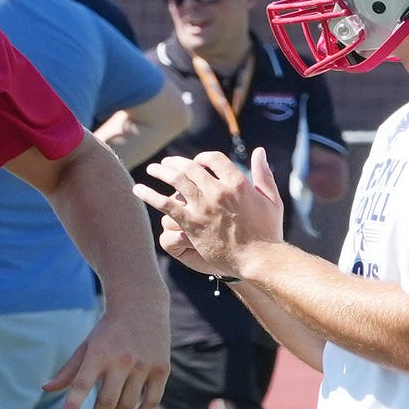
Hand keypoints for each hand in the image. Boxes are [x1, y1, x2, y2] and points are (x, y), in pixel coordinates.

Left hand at [42, 305, 169, 408]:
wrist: (141, 304)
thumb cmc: (108, 329)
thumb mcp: (87, 345)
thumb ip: (69, 370)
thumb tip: (46, 390)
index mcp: (99, 352)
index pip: (82, 383)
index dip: (73, 404)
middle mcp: (122, 360)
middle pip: (107, 402)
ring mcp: (144, 365)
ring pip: (128, 405)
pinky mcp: (162, 369)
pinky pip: (151, 401)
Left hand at [132, 148, 284, 278]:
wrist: (259, 258)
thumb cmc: (268, 231)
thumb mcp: (271, 198)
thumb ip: (263, 174)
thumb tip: (259, 151)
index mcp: (237, 182)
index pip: (213, 159)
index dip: (203, 157)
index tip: (196, 161)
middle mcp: (218, 190)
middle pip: (191, 167)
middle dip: (177, 162)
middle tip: (166, 163)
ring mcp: (203, 207)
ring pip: (176, 181)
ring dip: (161, 172)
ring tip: (152, 169)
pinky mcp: (191, 223)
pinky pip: (165, 205)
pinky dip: (149, 195)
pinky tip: (137, 189)